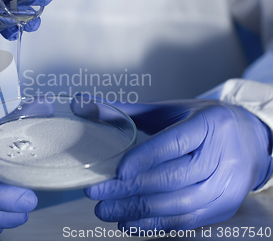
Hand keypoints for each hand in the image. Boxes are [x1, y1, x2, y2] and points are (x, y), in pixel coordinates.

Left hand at [78, 99, 272, 230]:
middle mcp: (224, 155)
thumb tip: (79, 104)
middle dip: (131, 189)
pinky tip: (128, 224)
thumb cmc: (200, 122)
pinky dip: (155, 225)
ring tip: (105, 211)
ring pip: (180, 205)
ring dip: (138, 211)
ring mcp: (228, 185)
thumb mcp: (168, 110)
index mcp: (209, 124)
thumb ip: (124, 111)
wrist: (249, 140)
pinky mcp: (225, 207)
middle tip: (97, 193)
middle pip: (174, 177)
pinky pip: (187, 221)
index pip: (175, 143)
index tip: (116, 171)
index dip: (145, 158)